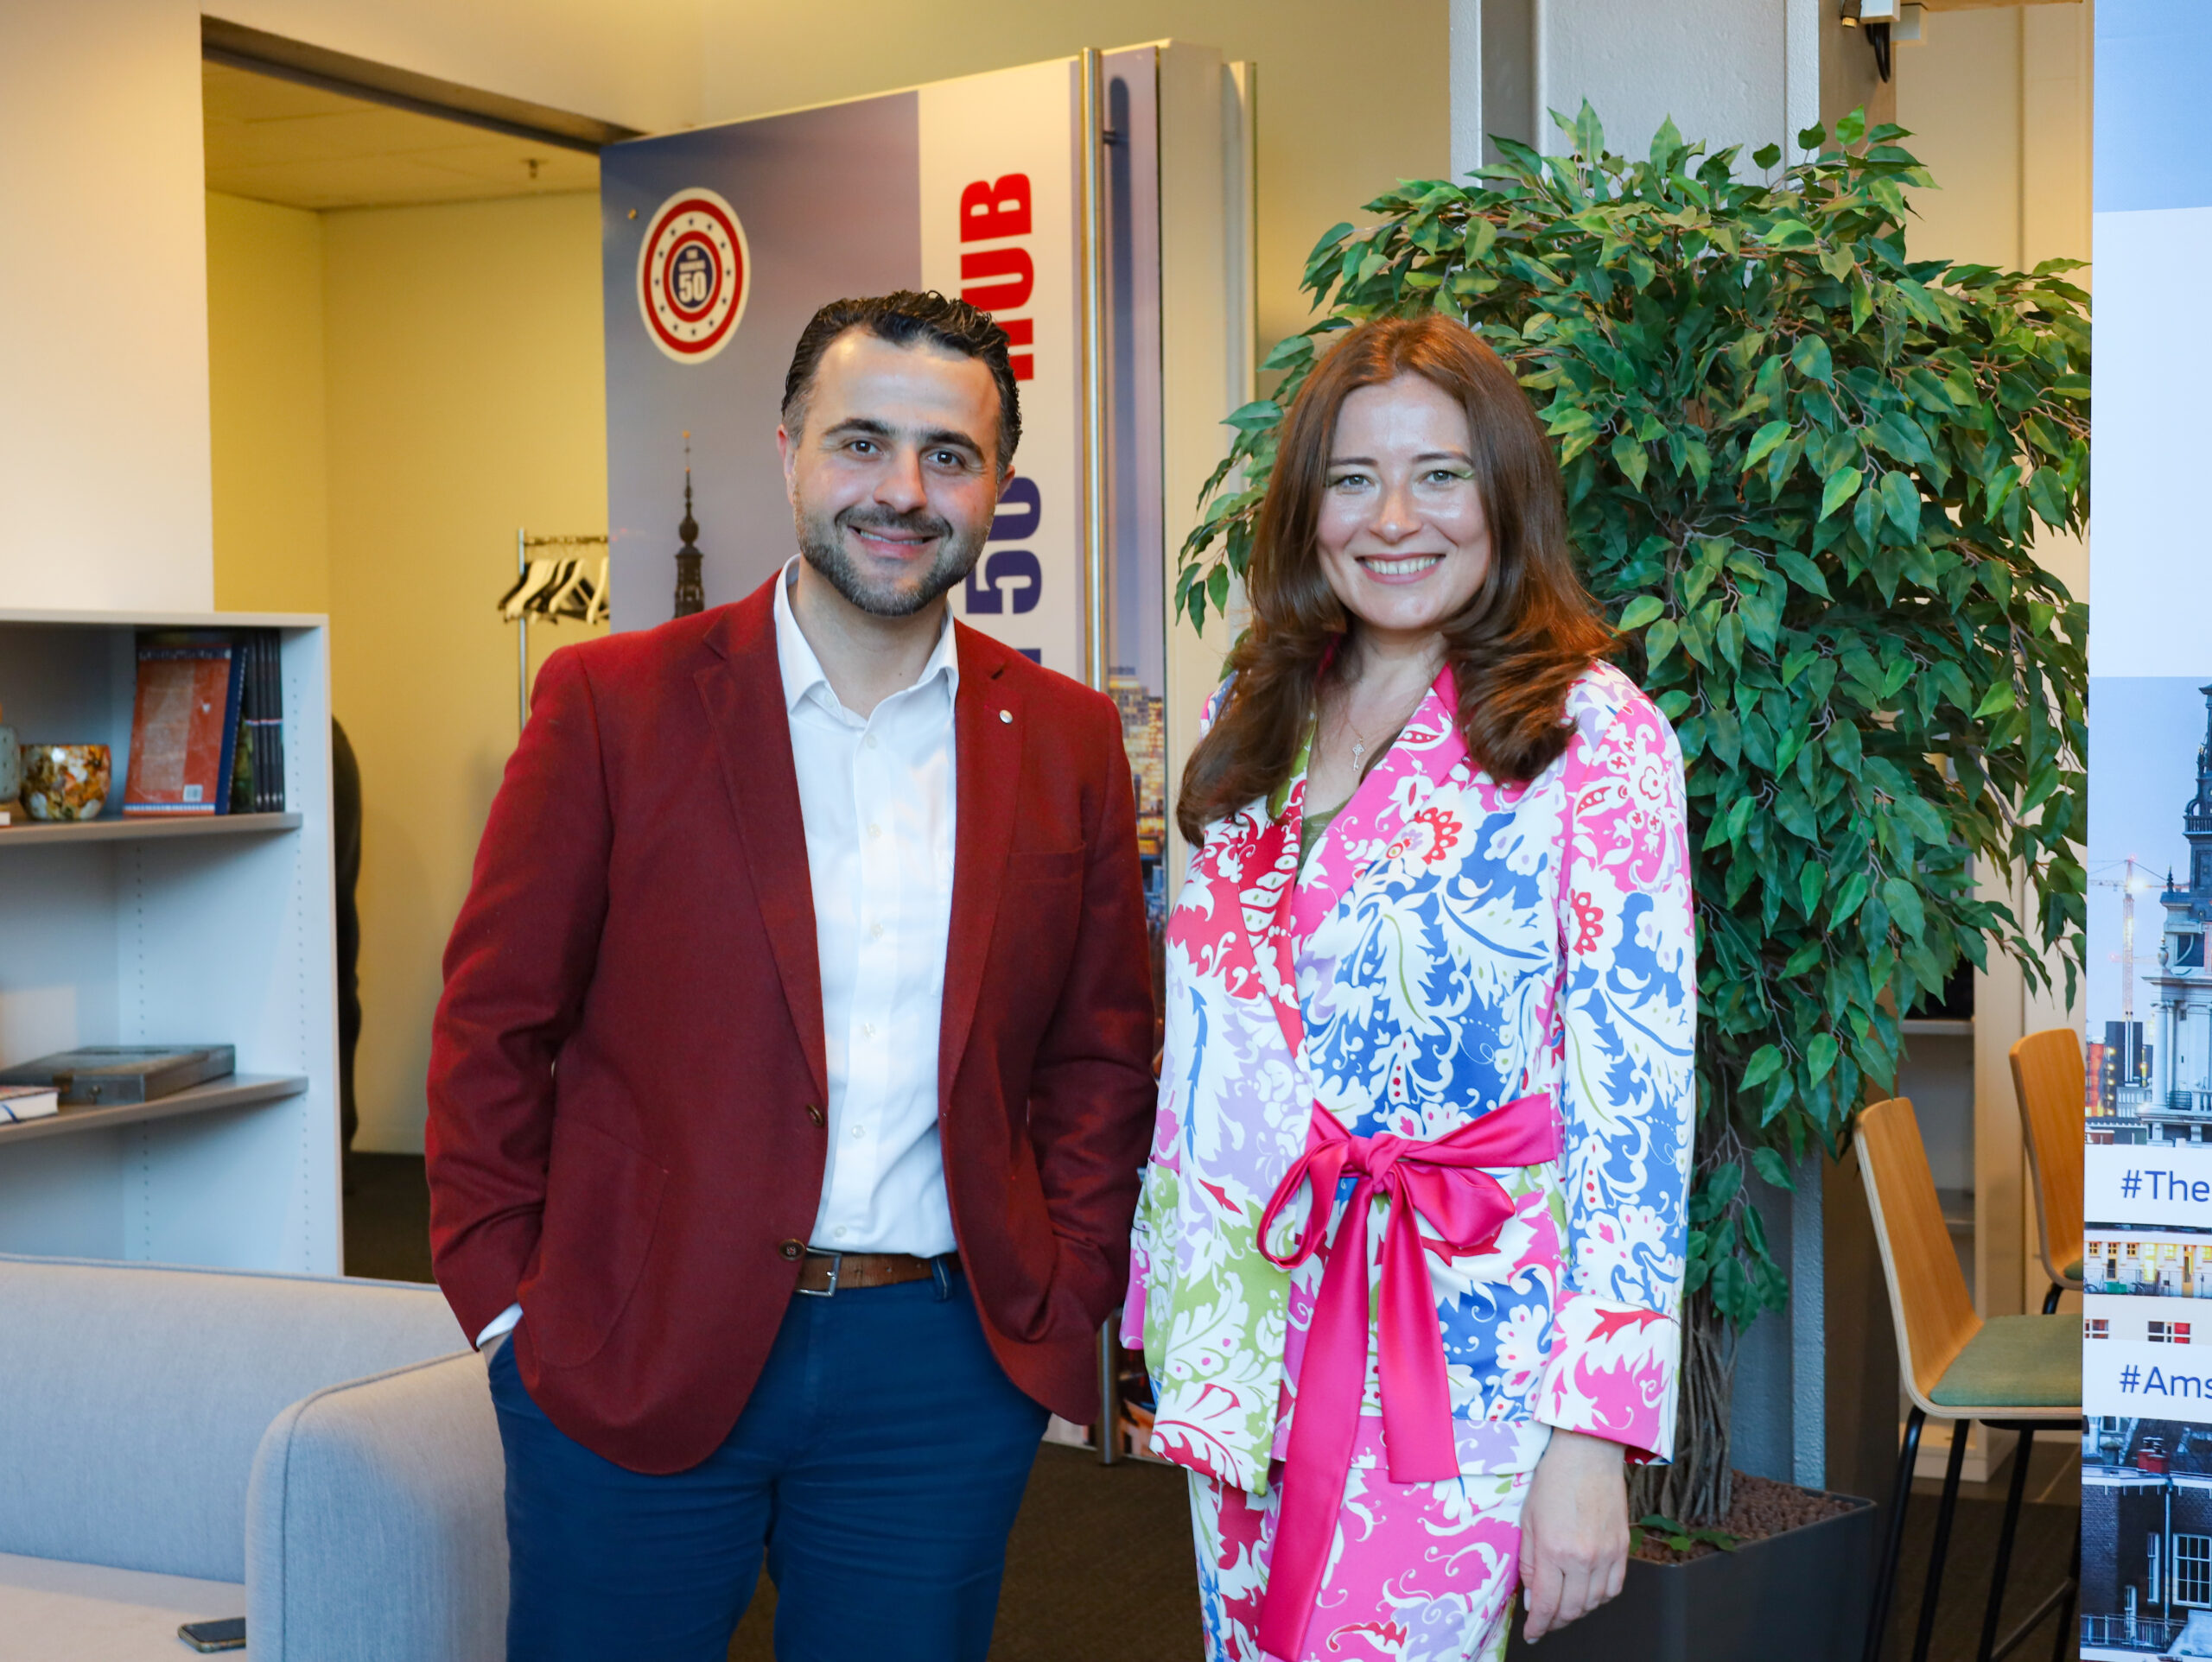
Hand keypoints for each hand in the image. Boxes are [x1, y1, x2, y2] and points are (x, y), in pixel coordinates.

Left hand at [1518, 1428, 1628, 1640]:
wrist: (1588, 1453)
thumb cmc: (1553, 1480)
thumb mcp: (1528, 1520)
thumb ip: (1529, 1563)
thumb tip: (1532, 1597)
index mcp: (1554, 1550)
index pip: (1546, 1604)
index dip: (1538, 1625)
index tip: (1532, 1633)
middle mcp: (1583, 1558)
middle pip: (1572, 1609)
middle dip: (1555, 1620)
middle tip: (1545, 1620)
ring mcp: (1607, 1554)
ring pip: (1594, 1603)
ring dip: (1577, 1611)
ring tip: (1563, 1606)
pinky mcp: (1623, 1548)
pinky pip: (1614, 1587)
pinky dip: (1599, 1597)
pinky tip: (1587, 1592)